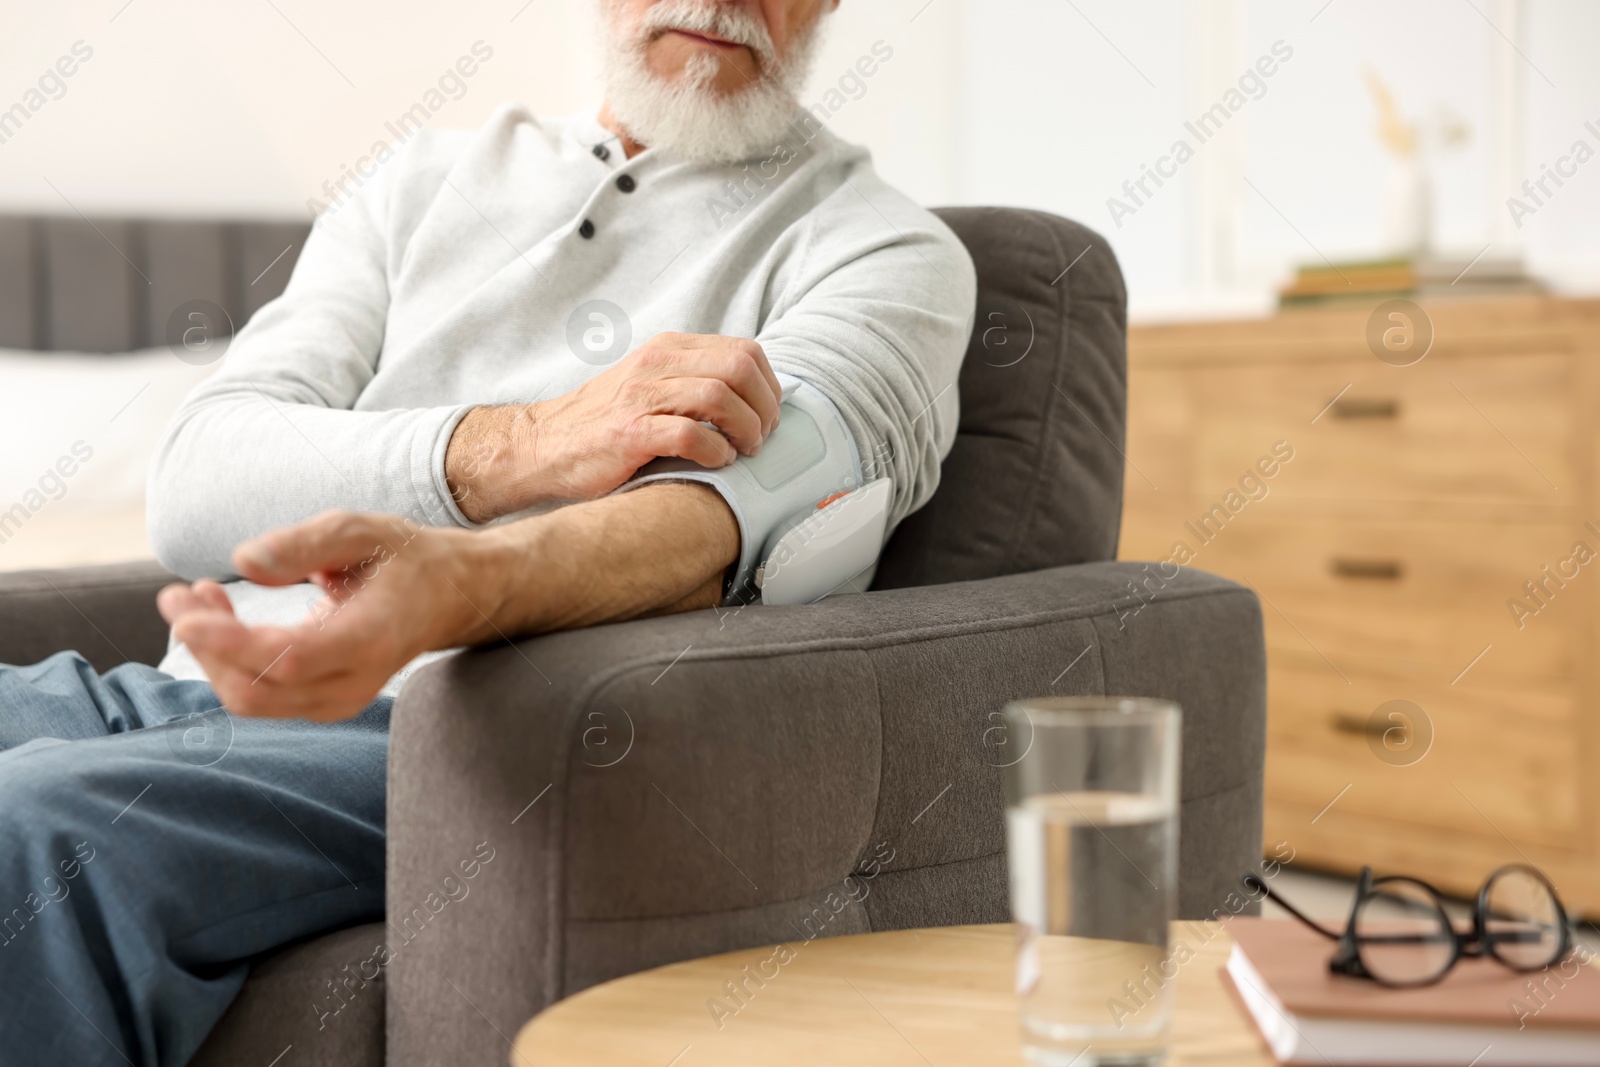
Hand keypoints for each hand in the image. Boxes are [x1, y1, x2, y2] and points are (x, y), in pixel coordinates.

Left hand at [156, 511, 504, 721]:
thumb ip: (305, 543)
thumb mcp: (363, 530)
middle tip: (179, 594)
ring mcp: (340, 701)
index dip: (231, 643)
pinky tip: (222, 619)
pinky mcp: (322, 704)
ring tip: (198, 597)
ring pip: (251, 698)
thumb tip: (243, 562)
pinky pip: (260, 695)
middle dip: (206, 646)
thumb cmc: (405, 558)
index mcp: (373, 638)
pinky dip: (228, 661)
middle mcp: (356, 683)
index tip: (185, 614)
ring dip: (211, 653)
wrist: (450, 599)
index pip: (290, 659)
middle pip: (258, 689)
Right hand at [445, 332, 781, 522]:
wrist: (543, 446)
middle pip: (739, 369)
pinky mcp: (629, 433)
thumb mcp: (651, 384)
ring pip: (720, 397)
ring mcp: (641, 396)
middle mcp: (656, 363)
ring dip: (745, 430)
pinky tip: (716, 462)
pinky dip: (715, 452)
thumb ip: (694, 381)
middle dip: (763, 408)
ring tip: (742, 451)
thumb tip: (755, 397)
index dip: (769, 387)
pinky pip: (690, 435)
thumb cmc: (605, 424)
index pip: (744, 351)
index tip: (768, 416)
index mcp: (668, 349)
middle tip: (760, 438)